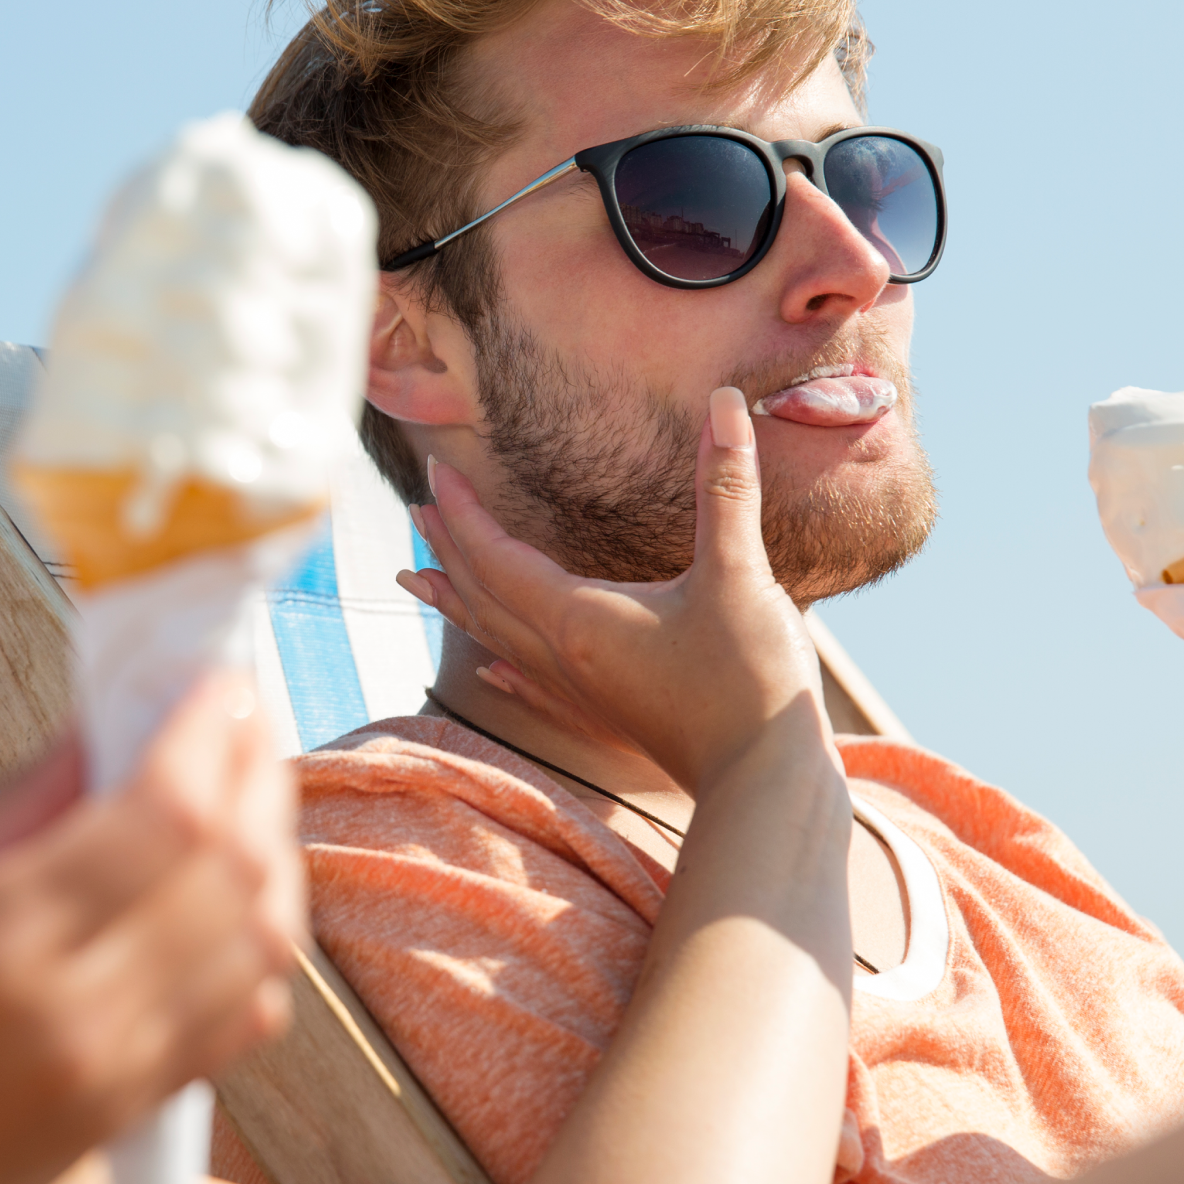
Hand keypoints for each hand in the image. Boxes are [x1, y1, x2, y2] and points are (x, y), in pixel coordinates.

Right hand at [0, 673, 305, 1183]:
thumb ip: (11, 808)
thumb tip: (101, 720)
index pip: (162, 818)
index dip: (204, 730)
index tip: (212, 674)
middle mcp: (74, 1021)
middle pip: (230, 875)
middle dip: (251, 771)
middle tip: (237, 708)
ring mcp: (111, 1080)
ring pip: (259, 946)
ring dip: (270, 849)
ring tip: (242, 782)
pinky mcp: (125, 1116)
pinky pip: (242, 1018)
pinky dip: (259, 939)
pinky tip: (233, 885)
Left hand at [398, 386, 825, 791]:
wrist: (766, 782)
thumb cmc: (751, 681)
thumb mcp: (739, 575)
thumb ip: (727, 485)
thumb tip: (724, 401)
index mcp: (577, 620)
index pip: (496, 558)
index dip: (462, 512)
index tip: (434, 472)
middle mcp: (563, 657)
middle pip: (483, 595)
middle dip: (448, 548)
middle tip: (418, 509)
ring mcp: (581, 691)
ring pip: (498, 637)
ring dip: (458, 600)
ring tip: (417, 579)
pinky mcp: (605, 715)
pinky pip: (533, 681)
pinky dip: (501, 661)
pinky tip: (489, 670)